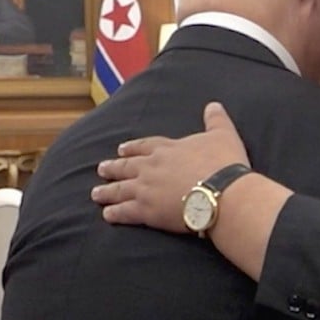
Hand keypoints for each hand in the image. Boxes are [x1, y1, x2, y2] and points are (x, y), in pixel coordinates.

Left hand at [92, 102, 249, 230]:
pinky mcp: (146, 210)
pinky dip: (115, 213)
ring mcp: (146, 188)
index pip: (146, 146)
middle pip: (127, 166)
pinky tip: (107, 215)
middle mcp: (152, 167)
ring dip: (108, 191)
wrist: (221, 192)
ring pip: (121, 188)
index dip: (133, 148)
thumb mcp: (223, 135)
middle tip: (101, 169)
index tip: (122, 149)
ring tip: (96, 193)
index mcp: (168, 149)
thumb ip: (216, 120)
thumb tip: (213, 105)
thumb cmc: (224, 164)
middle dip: (114, 167)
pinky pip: (125, 211)